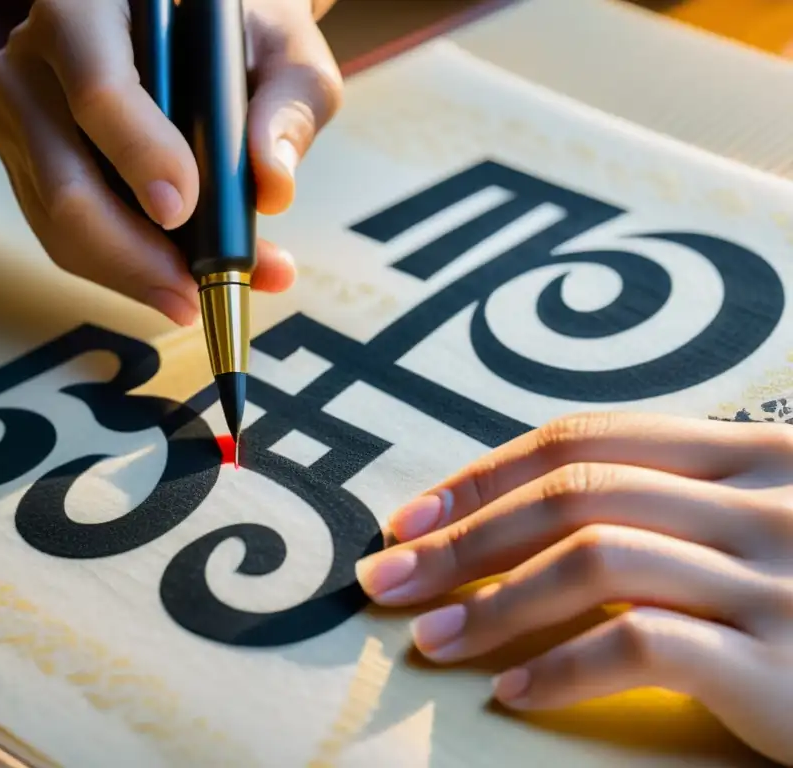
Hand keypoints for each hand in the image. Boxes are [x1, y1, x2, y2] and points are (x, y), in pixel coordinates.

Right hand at [0, 0, 341, 324]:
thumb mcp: (284, 45)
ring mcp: (22, 118)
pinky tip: (168, 283)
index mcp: (87, 8)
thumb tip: (273, 185)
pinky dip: (119, 270)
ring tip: (194, 299)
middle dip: (133, 253)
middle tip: (194, 294)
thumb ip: (290, 103)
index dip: (137, 156)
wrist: (194, 31)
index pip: (97, 88)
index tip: (183, 210)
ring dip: (130, 275)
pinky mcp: (28, 165)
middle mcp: (34, 60)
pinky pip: (62, 236)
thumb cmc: (234, 32)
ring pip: (59, 223)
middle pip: (64, 179)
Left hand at [356, 412, 792, 764]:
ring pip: (598, 559)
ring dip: (493, 603)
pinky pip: (644, 645)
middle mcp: (764, 499)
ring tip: (430, 640)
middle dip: (463, 536)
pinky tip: (513, 695)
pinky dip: (562, 669)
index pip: (584, 440)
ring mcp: (779, 578)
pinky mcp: (787, 665)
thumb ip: (667, 504)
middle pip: (574, 493)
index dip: (483, 475)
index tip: (411, 517)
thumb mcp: (754, 527)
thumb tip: (518, 516)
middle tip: (387, 576)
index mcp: (749, 452)